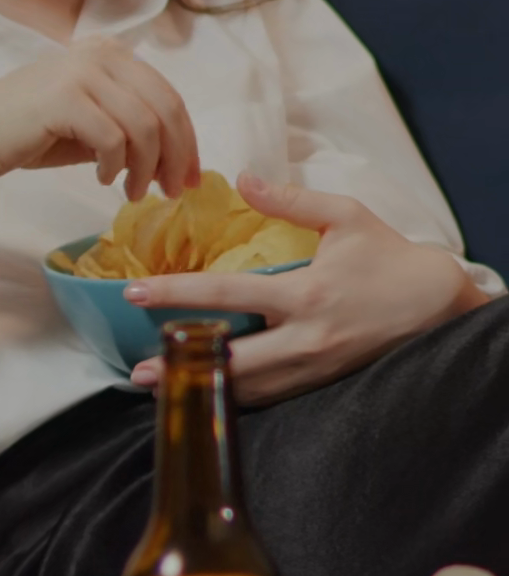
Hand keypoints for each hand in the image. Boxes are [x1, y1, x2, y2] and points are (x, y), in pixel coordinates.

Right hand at [0, 39, 199, 200]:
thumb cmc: (31, 132)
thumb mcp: (92, 122)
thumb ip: (131, 128)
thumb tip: (177, 159)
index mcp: (111, 53)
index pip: (169, 96)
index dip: (187, 140)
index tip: (190, 177)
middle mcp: (101, 54)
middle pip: (166, 108)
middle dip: (177, 157)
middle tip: (173, 191)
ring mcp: (82, 72)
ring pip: (144, 127)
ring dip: (146, 169)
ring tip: (133, 193)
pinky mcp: (65, 97)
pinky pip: (114, 139)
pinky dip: (116, 166)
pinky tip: (103, 179)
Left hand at [125, 172, 489, 403]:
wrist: (438, 306)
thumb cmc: (389, 257)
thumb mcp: (345, 217)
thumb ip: (291, 200)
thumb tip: (242, 179)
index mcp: (304, 294)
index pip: (226, 294)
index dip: (177, 294)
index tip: (137, 292)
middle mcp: (304, 339)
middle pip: (230, 361)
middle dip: (182, 368)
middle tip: (138, 370)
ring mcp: (313, 369)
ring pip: (250, 388)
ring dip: (204, 389)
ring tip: (162, 388)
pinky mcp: (322, 384)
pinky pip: (273, 396)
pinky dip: (238, 395)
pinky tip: (209, 393)